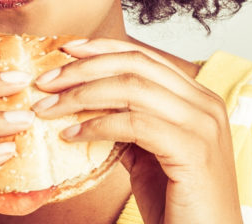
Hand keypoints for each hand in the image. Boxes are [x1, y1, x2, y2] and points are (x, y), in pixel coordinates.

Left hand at [33, 38, 241, 223]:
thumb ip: (130, 126)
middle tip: (45, 80)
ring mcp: (203, 125)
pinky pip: (135, 124)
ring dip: (82, 95)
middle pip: (137, 65)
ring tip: (48, 107)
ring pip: (133, 88)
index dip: (102, 48)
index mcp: (199, 98)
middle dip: (85, 68)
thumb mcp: (151, 156)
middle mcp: (206, 104)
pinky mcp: (194, 150)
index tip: (65, 50)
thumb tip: (90, 107)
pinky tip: (71, 135)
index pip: (146, 57)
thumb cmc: (179, 204)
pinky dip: (97, 126)